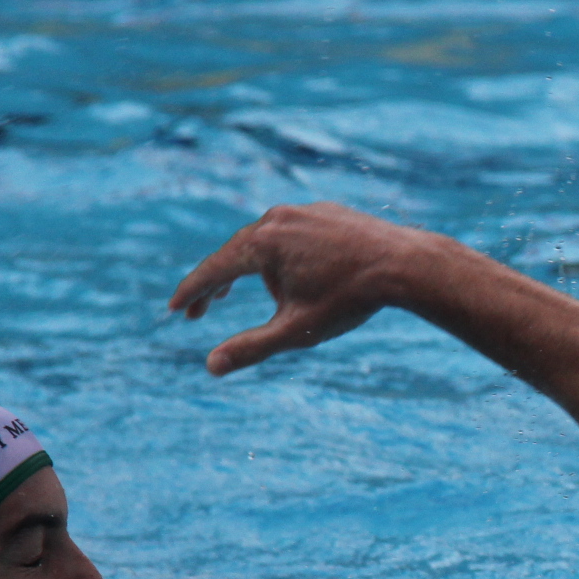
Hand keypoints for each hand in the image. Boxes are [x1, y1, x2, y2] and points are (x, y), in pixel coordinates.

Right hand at [167, 203, 447, 374]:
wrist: (404, 266)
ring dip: (250, 269)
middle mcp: (275, 219)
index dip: (190, 292)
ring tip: (245, 293)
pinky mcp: (325, 211)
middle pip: (235, 253)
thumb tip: (211, 367)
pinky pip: (291, 233)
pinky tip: (290, 271)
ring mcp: (302, 211)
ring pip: (264, 241)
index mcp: (260, 244)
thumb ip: (251, 347)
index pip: (213, 270)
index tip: (174, 308)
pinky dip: (280, 253)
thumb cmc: (349, 300)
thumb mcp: (296, 330)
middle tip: (200, 312)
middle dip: (216, 283)